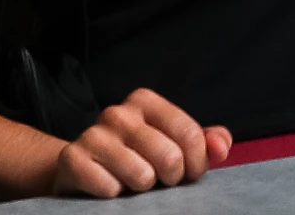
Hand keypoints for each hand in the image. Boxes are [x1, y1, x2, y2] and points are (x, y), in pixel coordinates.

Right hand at [50, 88, 230, 197]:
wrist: (81, 167)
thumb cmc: (137, 154)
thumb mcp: (174, 142)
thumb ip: (206, 141)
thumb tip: (222, 148)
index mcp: (145, 101)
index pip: (190, 134)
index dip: (197, 163)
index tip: (190, 172)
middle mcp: (118, 112)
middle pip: (170, 157)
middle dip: (172, 177)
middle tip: (160, 179)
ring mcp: (93, 134)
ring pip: (142, 176)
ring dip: (142, 188)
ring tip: (133, 180)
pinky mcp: (73, 160)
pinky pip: (112, 189)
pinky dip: (115, 194)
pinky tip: (110, 183)